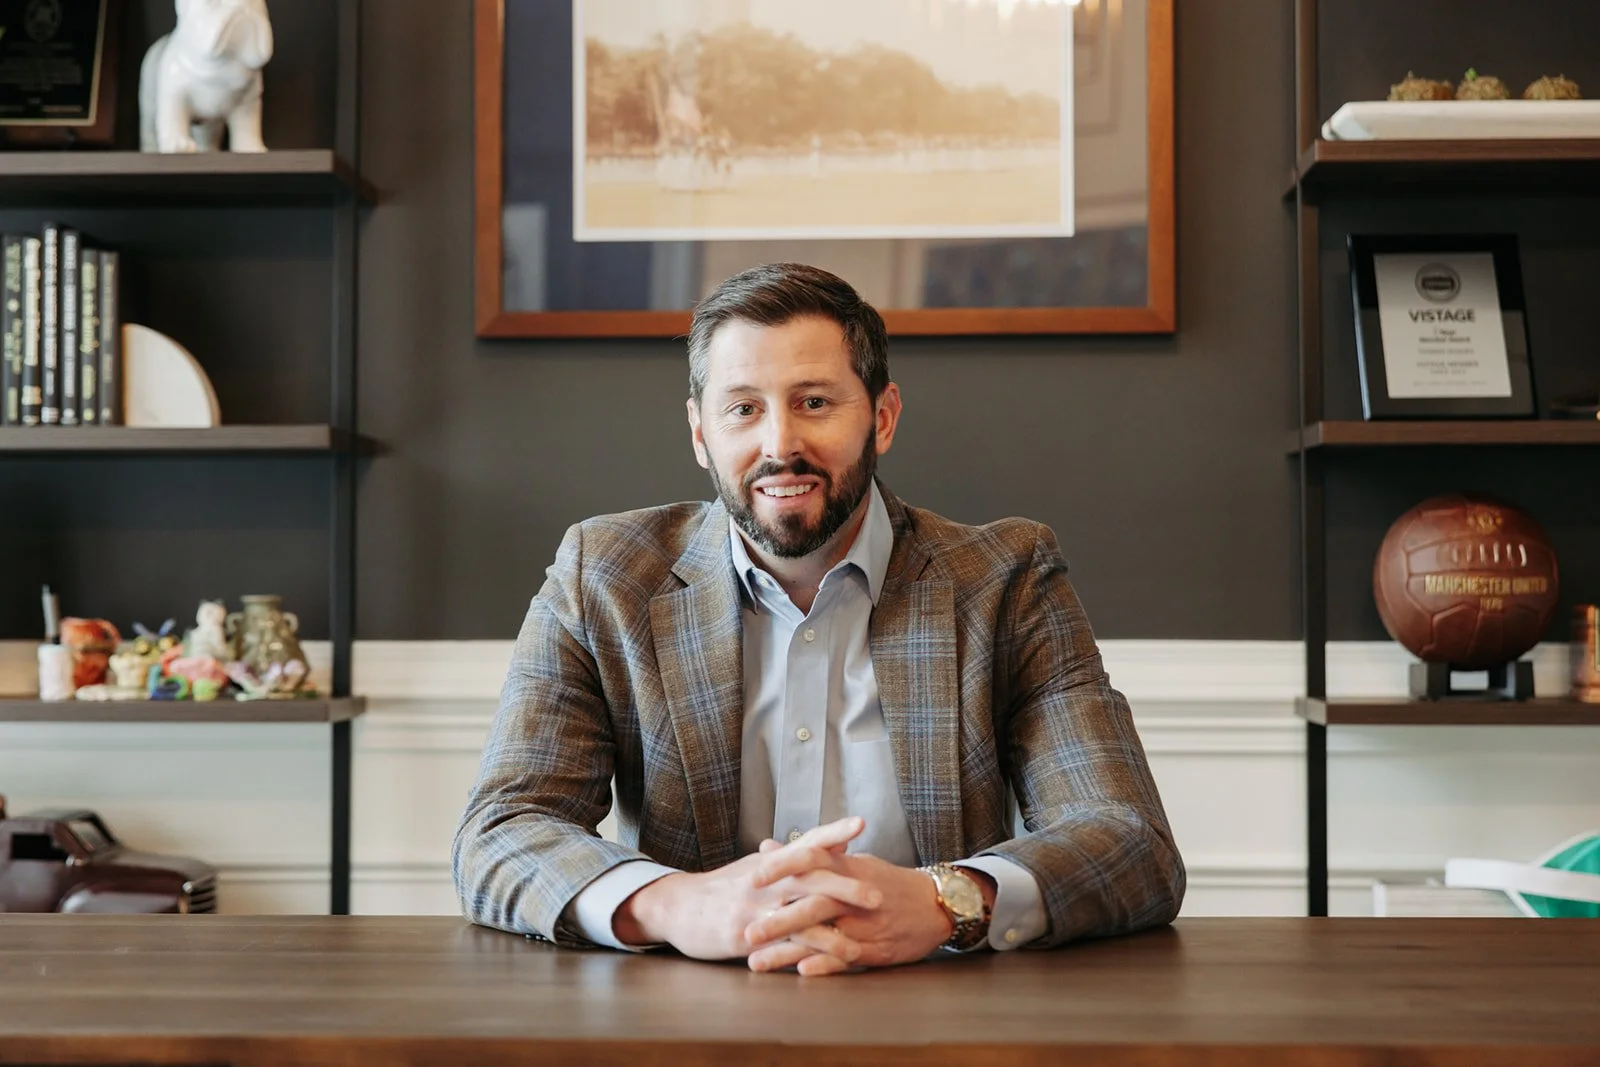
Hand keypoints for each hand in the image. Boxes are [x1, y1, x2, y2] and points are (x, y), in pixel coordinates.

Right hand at [612, 816, 882, 963]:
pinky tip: (825, 963)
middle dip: (846, 885)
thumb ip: (794, 857)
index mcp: (770, 860)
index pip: (806, 840)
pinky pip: (783, 943)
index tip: (861, 821)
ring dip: (833, 927)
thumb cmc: (723, 887)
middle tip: (878, 894)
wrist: (678, 907)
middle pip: (810, 876)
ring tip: (861, 940)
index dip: (833, 830)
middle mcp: (765, 879)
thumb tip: (832, 841)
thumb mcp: (758, 866)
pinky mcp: (746, 935)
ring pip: (800, 912)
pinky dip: (808, 952)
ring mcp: (755, 907)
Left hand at [744, 849, 982, 974]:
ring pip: (823, 937)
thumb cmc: (886, 882)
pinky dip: (825, 966)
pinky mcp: (875, 950)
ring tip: (756, 962)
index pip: (811, 861)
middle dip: (777, 920)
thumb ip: (806, 857)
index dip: (782, 868)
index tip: (751, 877)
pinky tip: (801, 972)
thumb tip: (766, 848)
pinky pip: (847, 959)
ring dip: (788, 951)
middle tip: (744, 931)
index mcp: (847, 869)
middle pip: (812, 904)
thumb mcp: (850, 862)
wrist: (934, 905)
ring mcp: (865, 925)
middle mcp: (854, 896)